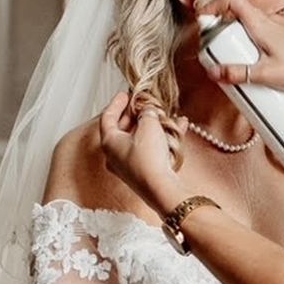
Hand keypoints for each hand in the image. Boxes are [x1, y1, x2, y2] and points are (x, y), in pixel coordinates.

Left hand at [98, 92, 189, 214]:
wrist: (160, 189)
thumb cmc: (149, 159)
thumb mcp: (149, 127)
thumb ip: (147, 113)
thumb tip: (148, 110)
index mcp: (109, 142)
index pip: (107, 117)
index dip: (117, 104)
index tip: (125, 95)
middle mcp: (115, 155)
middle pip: (123, 129)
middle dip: (137, 115)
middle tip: (146, 105)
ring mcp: (128, 166)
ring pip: (139, 140)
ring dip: (152, 127)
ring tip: (166, 117)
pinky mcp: (143, 172)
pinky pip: (150, 150)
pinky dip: (160, 139)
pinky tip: (177, 130)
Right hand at [204, 0, 283, 90]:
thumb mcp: (266, 74)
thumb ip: (239, 73)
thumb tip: (216, 72)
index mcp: (261, 22)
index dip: (214, 5)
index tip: (204, 20)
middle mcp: (270, 20)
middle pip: (237, 12)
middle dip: (224, 28)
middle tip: (219, 48)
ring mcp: (279, 26)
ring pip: (251, 24)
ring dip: (240, 37)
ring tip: (238, 59)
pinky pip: (263, 33)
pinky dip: (254, 43)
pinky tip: (257, 63)